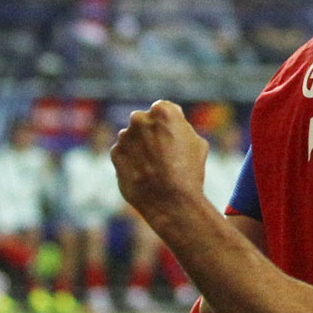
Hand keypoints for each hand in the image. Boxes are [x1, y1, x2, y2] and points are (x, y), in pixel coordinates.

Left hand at [111, 101, 208, 219]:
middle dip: (151, 134)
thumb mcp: (198, 143)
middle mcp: (139, 119)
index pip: (164, 111)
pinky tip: (145, 174)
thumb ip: (181, 128)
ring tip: (155, 169)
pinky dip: (131, 161)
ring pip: (132, 138)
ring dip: (140, 148)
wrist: (171, 202)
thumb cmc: (189, 172)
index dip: (171, 126)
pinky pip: (123, 153)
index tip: (174, 140)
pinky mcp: (115, 154)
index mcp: (162, 111)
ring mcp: (124, 137)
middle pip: (145, 122)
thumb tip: (173, 128)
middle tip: (163, 155)